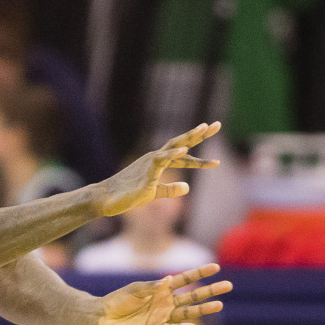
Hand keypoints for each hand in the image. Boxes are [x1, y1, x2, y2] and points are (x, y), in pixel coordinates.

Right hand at [96, 122, 220, 217]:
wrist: (107, 199)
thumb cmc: (128, 195)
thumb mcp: (155, 193)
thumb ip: (171, 189)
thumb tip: (187, 187)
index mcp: (158, 163)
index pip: (183, 157)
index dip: (200, 160)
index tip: (217, 163)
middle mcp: (156, 158)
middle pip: (181, 143)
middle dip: (199, 135)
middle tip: (217, 125)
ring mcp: (151, 163)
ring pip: (174, 146)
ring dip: (189, 137)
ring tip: (204, 128)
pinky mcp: (146, 171)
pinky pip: (160, 160)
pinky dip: (172, 154)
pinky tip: (183, 150)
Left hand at [96, 263, 230, 324]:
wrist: (101, 319)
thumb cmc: (116, 301)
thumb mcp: (134, 289)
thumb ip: (152, 286)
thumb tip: (171, 279)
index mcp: (161, 290)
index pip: (185, 280)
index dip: (199, 273)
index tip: (215, 267)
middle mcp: (165, 303)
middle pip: (192, 296)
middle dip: (210, 291)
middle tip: (228, 286)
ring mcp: (162, 317)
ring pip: (187, 313)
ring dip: (203, 309)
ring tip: (220, 305)